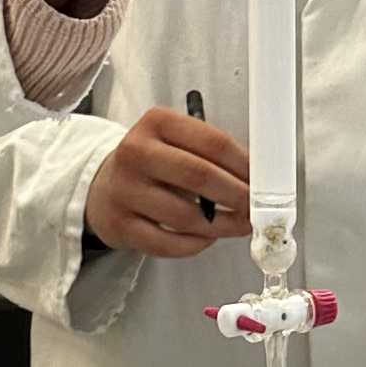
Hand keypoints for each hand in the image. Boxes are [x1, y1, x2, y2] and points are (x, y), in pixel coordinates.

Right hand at [87, 107, 251, 257]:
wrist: (103, 188)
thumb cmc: (153, 165)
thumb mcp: (176, 142)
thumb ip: (212, 154)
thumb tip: (257, 180)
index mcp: (157, 122)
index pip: (213, 142)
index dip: (245, 166)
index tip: (261, 182)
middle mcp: (136, 152)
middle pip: (200, 176)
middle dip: (237, 196)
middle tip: (254, 209)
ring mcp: (124, 190)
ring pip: (185, 216)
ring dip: (221, 226)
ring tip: (236, 225)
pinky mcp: (119, 225)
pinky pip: (168, 243)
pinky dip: (195, 244)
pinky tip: (206, 237)